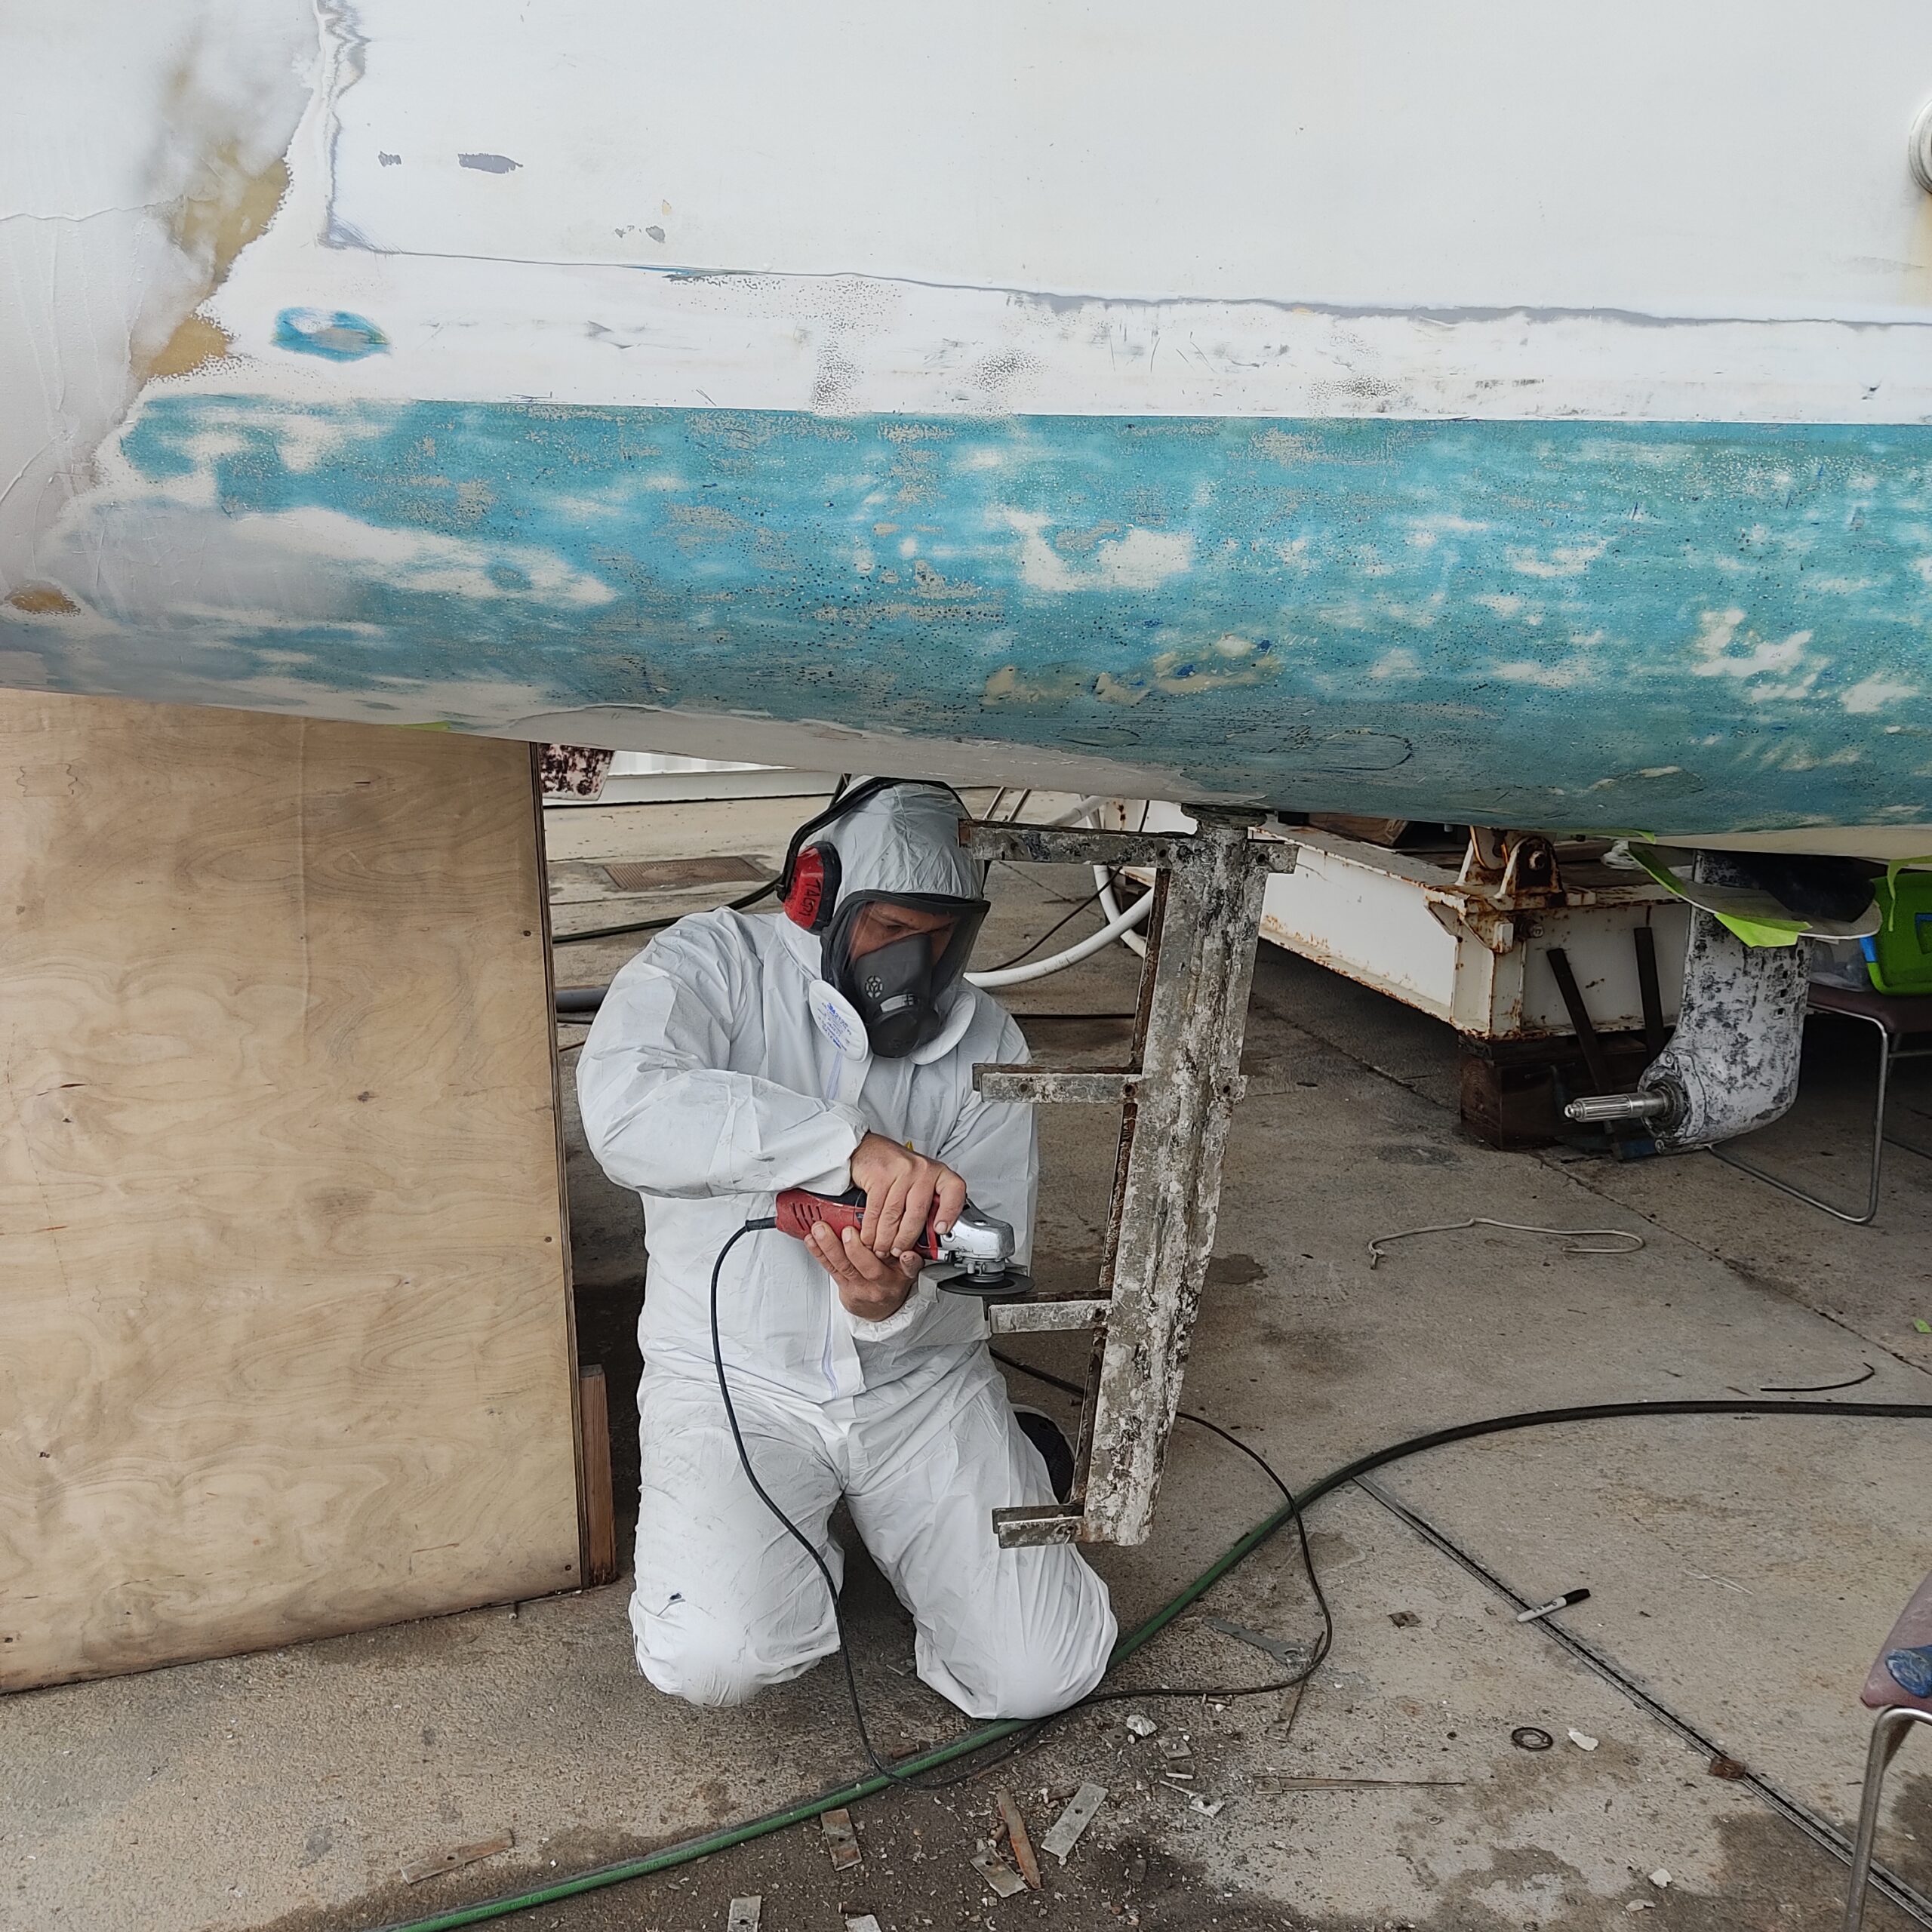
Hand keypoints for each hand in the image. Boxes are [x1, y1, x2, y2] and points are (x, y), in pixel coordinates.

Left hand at [808, 1221, 920, 1321]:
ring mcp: (859, 1286)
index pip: (907, 1268)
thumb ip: (910, 1260)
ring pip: (843, 1266)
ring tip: (820, 1229)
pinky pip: (830, 1269)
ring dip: (829, 1245)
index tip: (903, 1251)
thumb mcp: (908, 1272)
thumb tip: (910, 1250)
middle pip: (868, 1267)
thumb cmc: (892, 1283)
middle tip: (847, 1230)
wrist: (880, 1310)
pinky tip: (811, 1240)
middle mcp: (879, 1283)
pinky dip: (818, 1252)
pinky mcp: (843, 1286)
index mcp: (899, 1276)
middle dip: (855, 1248)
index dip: (907, 1261)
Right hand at [848, 1132, 967, 1258]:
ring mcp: (902, 1171)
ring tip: (881, 1249)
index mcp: (938, 1173)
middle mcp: (922, 1170)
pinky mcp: (880, 1175)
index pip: (954, 1191)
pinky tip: (870, 1237)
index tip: (941, 1230)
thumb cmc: (896, 1170)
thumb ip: (927, 1204)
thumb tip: (931, 1238)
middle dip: (905, 1239)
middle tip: (897, 1252)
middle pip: (918, 1214)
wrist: (868, 1149)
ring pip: (894, 1215)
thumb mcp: (918, 1182)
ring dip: (885, 1238)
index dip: (950, 1212)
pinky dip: (871, 1228)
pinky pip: (876, 1210)